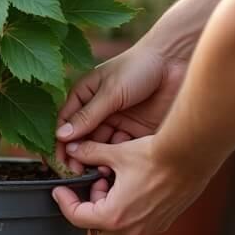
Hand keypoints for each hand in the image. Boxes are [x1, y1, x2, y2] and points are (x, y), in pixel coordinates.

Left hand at [51, 136, 209, 234]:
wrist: (192, 154)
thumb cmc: (156, 156)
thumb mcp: (116, 153)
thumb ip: (89, 153)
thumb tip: (73, 149)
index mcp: (115, 216)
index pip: (77, 218)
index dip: (64, 202)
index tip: (60, 190)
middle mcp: (133, 228)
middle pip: (97, 232)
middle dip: (90, 211)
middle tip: (93, 185)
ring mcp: (151, 227)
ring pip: (118, 226)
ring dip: (109, 207)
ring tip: (113, 179)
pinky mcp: (164, 220)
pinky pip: (137, 221)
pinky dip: (127, 207)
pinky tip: (131, 182)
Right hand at [56, 43, 188, 173]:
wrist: (176, 62)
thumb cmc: (138, 67)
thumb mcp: (109, 92)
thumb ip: (87, 116)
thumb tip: (61, 136)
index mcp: (85, 96)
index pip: (66, 123)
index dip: (60, 142)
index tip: (59, 161)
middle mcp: (99, 111)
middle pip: (83, 138)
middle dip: (78, 155)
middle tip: (76, 172)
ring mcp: (119, 121)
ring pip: (102, 146)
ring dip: (98, 159)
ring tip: (97, 171)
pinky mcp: (138, 131)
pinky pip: (123, 149)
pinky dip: (119, 158)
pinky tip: (117, 166)